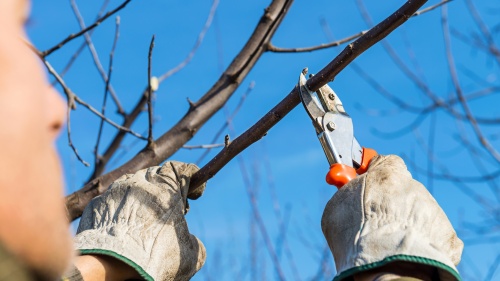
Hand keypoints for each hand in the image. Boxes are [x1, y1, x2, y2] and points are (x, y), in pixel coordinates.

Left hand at [74, 161, 205, 280]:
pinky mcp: (95, 204)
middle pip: (157, 174)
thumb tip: (191, 243)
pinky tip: (121, 229)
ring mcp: (114, 190)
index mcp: (167, 188)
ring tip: (143, 219)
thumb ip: (193, 240)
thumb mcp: (190, 254)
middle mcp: (140, 182)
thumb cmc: (153, 258)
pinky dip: (119, 211)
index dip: (193, 180)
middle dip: (166, 189)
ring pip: (132, 184)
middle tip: (170, 209)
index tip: (195, 194)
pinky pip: (111, 201)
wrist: (108, 267)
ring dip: (141, 197)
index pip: (183, 169)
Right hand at [321, 155, 462, 280]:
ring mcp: (433, 210)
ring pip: (416, 213)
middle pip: (401, 189)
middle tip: (373, 219)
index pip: (385, 162)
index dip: (373, 172)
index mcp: (387, 174)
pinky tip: (405, 253)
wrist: (387, 267)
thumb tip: (345, 190)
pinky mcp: (447, 235)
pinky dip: (421, 243)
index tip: (364, 180)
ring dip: (404, 223)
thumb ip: (345, 194)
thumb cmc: (356, 236)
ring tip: (387, 242)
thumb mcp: (337, 208)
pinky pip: (432, 235)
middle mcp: (414, 187)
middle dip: (390, 202)